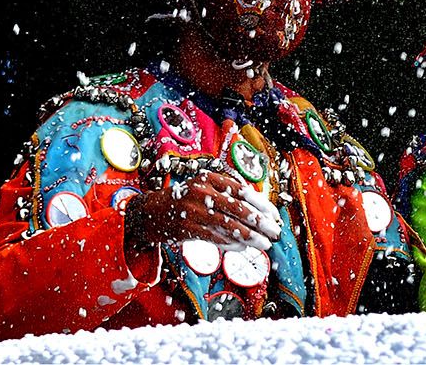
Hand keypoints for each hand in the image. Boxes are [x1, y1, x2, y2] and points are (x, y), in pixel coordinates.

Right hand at [123, 171, 282, 257]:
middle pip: (238, 208)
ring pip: (228, 225)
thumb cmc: (186, 199)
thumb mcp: (205, 187)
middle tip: (274, 232)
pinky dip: (231, 243)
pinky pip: (214, 237)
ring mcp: (192, 210)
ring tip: (263, 243)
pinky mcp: (186, 228)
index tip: (274, 215)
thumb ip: (229, 193)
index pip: (242, 190)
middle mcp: (201, 191)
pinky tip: (244, 247)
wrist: (151, 212)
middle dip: (260, 222)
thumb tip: (260, 209)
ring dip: (249, 236)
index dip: (261, 204)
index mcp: (210, 178)